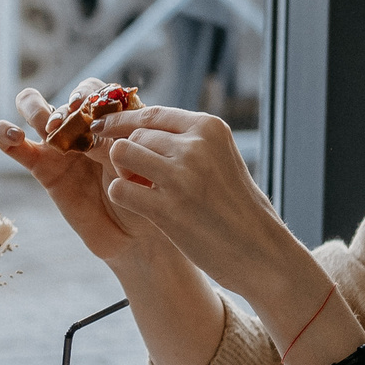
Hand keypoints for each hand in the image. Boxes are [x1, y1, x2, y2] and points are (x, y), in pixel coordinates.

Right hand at [0, 82, 162, 264]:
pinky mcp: (41, 167)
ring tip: (48, 127)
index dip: (90, 96)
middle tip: (69, 124)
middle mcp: (85, 128)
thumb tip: (92, 137)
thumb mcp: (136, 169)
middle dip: (68, 106)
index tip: (92, 113)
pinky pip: (16, 147)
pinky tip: (10, 134)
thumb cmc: (143, 197)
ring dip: (35, 108)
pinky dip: (4, 134)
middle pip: (67, 99)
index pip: (98, 92)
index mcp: (113, 121)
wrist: (131, 235)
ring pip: (37, 111)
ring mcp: (61, 146)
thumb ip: (114, 149)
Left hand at [95, 105, 307, 301]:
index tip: (103, 126)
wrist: (260, 251)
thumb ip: (187, 141)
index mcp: (210, 128)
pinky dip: (122, 196)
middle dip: (129, 153)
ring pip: (121, 154)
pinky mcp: (167, 210)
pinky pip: (118, 190)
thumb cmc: (238, 206)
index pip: (152, 113)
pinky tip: (140, 206)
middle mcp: (195, 146)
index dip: (122, 120)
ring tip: (141, 187)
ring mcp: (181, 177)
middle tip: (138, 175)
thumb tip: (139, 126)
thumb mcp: (221, 158)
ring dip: (122, 171)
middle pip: (135, 135)